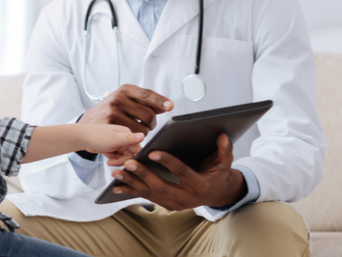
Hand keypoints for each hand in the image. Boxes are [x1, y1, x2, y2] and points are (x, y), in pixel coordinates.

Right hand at [78, 84, 173, 134]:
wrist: (89, 122)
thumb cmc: (112, 110)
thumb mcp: (126, 99)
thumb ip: (145, 102)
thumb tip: (166, 106)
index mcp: (125, 90)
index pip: (147, 94)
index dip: (160, 101)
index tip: (170, 106)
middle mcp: (118, 99)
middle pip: (148, 115)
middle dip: (152, 123)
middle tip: (147, 125)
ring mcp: (113, 112)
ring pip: (142, 129)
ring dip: (144, 133)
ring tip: (135, 130)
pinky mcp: (110, 127)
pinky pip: (132, 137)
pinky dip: (135, 139)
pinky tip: (130, 136)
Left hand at [81, 124, 143, 165]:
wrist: (83, 138)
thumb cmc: (97, 137)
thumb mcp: (114, 140)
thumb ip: (129, 139)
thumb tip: (143, 135)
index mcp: (127, 133)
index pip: (136, 149)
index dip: (130, 157)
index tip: (122, 161)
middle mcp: (125, 137)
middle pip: (130, 155)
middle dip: (120, 159)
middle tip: (110, 160)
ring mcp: (119, 143)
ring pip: (124, 157)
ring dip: (116, 159)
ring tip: (107, 155)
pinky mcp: (114, 147)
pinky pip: (118, 157)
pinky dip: (112, 158)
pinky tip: (105, 154)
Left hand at [110, 134, 246, 209]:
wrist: (218, 195)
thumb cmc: (219, 174)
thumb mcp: (224, 162)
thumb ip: (224, 150)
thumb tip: (223, 136)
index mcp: (200, 185)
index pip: (182, 172)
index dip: (168, 162)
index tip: (152, 152)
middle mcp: (187, 198)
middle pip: (161, 186)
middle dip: (144, 175)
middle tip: (129, 163)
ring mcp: (176, 205)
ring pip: (151, 194)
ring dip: (132, 184)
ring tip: (117, 173)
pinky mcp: (167, 205)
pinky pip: (148, 198)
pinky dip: (132, 191)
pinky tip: (117, 186)